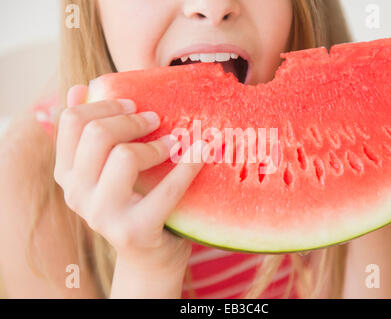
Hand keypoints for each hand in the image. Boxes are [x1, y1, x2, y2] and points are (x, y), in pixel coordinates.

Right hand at [54, 85, 204, 271]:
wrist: (149, 255)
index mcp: (66, 174)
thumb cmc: (132, 203)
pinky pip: (166, 188)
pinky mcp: (134, 231)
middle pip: (97, 134)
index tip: (133, 103)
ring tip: (174, 143)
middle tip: (156, 119)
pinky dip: (188, 165)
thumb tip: (79, 88)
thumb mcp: (106, 171)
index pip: (72, 121)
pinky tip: (201, 150)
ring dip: (158, 144)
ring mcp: (103, 216)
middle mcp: (76, 195)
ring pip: (125, 156)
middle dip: (132, 119)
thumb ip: (92, 135)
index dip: (105, 104)